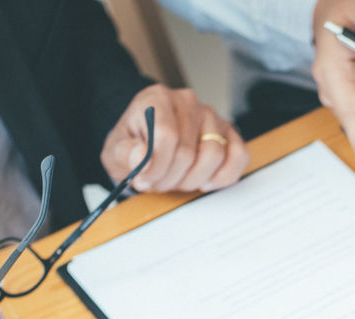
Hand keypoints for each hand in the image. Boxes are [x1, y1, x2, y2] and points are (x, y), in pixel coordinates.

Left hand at [100, 84, 247, 192]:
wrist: (147, 145)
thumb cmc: (134, 148)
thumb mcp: (115, 153)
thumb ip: (125, 154)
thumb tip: (142, 156)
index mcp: (157, 99)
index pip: (166, 135)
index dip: (156, 166)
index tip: (145, 180)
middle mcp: (187, 102)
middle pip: (188, 152)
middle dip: (171, 177)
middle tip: (159, 182)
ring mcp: (211, 117)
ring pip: (214, 155)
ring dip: (194, 179)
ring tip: (178, 180)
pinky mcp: (228, 133)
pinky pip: (239, 155)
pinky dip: (224, 175)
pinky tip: (205, 181)